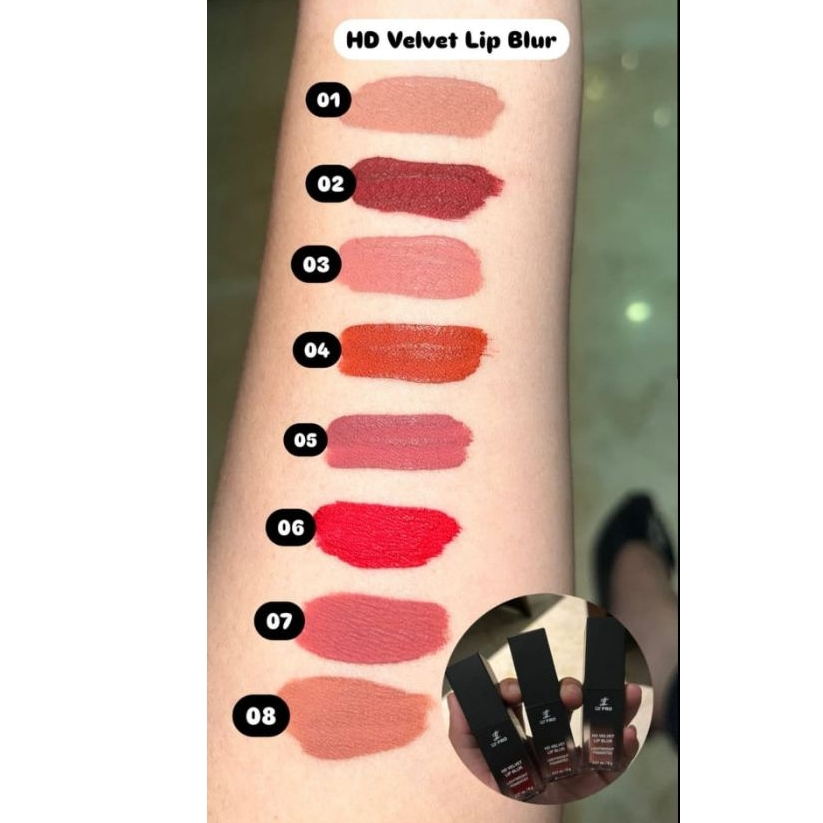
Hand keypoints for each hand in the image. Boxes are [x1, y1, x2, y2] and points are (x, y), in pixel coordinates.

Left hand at [447, 677, 641, 803]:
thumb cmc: (488, 799)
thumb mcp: (471, 768)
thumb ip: (464, 733)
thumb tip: (456, 696)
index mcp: (515, 729)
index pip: (518, 699)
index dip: (517, 689)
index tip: (516, 692)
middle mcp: (543, 736)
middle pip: (559, 703)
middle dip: (567, 690)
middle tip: (571, 692)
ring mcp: (568, 757)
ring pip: (592, 724)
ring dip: (609, 706)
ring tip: (626, 692)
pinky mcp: (588, 780)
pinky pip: (610, 763)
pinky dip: (623, 749)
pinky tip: (629, 734)